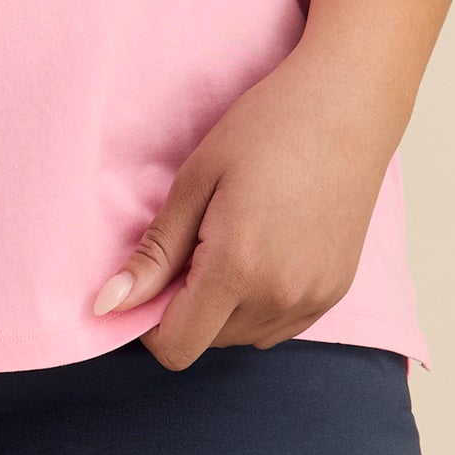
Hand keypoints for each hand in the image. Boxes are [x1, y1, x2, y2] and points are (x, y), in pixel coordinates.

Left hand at [91, 41, 402, 369]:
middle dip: (186, 306)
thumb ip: (154, 253)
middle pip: (208, 342)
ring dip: (223, 307)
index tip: (150, 277)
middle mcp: (279, 299)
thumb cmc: (265, 129)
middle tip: (193, 240)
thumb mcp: (196, 180)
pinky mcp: (335, 293)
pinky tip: (263, 249)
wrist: (346, 106)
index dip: (149, 322)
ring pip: (244, 336)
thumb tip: (108, 305)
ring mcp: (313, 301)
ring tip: (231, 237)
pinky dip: (259, 303)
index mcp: (236, 269)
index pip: (176, 347)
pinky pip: (280, 325)